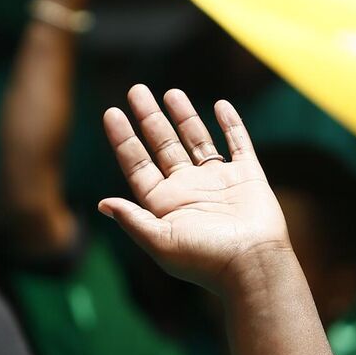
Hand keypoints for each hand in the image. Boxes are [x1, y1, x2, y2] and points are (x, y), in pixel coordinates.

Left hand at [97, 86, 292, 293]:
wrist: (253, 264)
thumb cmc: (205, 259)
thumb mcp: (160, 242)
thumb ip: (132, 219)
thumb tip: (101, 203)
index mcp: (164, 203)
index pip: (137, 163)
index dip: (123, 138)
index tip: (111, 112)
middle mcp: (188, 189)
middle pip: (163, 144)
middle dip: (149, 118)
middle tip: (136, 90)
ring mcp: (218, 181)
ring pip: (197, 140)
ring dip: (184, 116)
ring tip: (170, 92)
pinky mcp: (248, 177)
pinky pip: (238, 143)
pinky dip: (230, 124)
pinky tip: (220, 105)